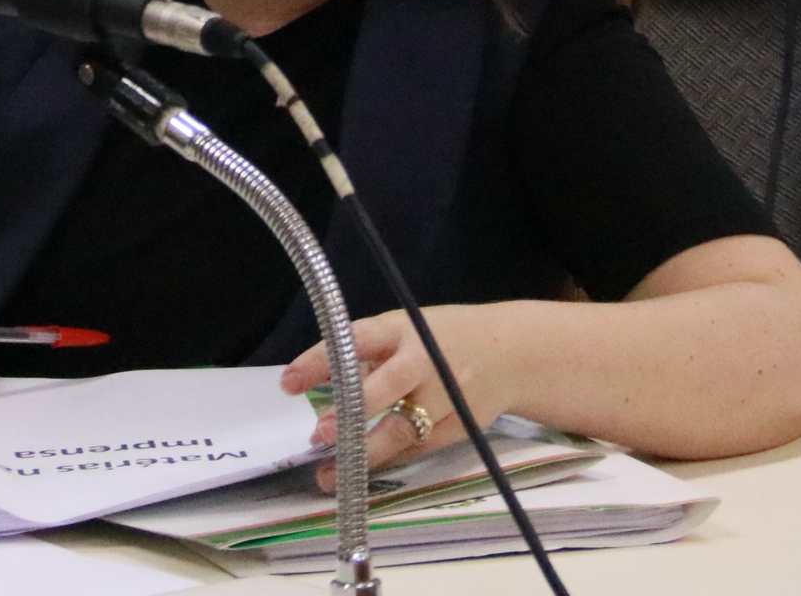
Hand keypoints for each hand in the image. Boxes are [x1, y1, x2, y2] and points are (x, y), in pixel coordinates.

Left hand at [281, 306, 518, 490]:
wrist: (511, 352)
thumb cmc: (443, 338)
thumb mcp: (407, 328)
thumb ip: (369, 352)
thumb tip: (318, 380)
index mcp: (404, 329)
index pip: (357, 340)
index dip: (322, 360)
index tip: (288, 382)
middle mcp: (425, 361)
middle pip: (389, 386)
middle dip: (353, 410)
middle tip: (319, 432)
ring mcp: (445, 396)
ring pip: (404, 429)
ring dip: (365, 453)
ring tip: (330, 473)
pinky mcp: (458, 426)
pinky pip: (418, 448)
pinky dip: (388, 461)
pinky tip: (361, 473)